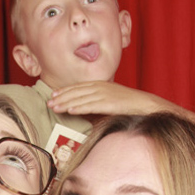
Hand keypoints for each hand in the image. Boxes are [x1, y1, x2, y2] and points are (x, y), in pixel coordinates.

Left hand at [47, 82, 163, 118]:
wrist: (145, 104)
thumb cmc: (128, 104)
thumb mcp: (110, 98)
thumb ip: (97, 100)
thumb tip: (83, 106)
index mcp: (100, 84)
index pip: (78, 87)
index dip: (64, 90)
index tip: (53, 94)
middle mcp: (100, 87)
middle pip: (76, 92)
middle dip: (61, 97)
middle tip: (48, 103)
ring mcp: (104, 94)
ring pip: (80, 98)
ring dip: (66, 103)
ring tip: (54, 107)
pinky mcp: (109, 103)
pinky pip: (91, 105)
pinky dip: (79, 107)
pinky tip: (70, 111)